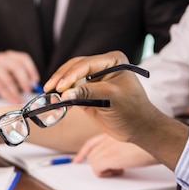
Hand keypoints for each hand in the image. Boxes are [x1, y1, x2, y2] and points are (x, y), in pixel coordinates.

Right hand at [0, 50, 39, 103]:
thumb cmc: (2, 77)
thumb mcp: (12, 73)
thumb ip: (22, 77)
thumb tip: (33, 86)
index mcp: (11, 55)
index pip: (24, 58)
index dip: (31, 70)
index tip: (36, 81)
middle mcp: (2, 58)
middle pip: (16, 68)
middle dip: (24, 81)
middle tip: (29, 91)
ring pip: (8, 80)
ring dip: (16, 92)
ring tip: (20, 100)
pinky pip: (0, 87)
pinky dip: (7, 96)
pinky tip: (12, 101)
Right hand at [44, 51, 188, 169]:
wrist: (138, 128)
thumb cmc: (132, 110)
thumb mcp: (112, 98)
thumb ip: (88, 93)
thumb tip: (64, 94)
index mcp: (112, 61)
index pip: (85, 64)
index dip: (70, 75)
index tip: (60, 87)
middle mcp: (102, 67)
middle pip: (74, 68)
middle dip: (61, 78)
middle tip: (49, 89)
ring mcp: (93, 80)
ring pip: (70, 79)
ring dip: (59, 86)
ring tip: (49, 94)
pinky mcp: (87, 93)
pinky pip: (71, 91)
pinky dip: (62, 96)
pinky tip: (55, 100)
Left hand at [74, 133, 157, 176]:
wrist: (162, 140)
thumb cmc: (154, 138)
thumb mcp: (134, 137)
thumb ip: (122, 142)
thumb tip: (120, 155)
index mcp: (112, 132)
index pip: (91, 143)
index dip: (83, 153)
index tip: (78, 160)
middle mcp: (107, 138)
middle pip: (92, 154)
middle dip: (99, 164)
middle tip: (114, 168)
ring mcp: (107, 147)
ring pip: (93, 162)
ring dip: (105, 168)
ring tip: (121, 168)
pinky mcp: (110, 157)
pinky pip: (97, 169)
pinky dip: (106, 173)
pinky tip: (120, 171)